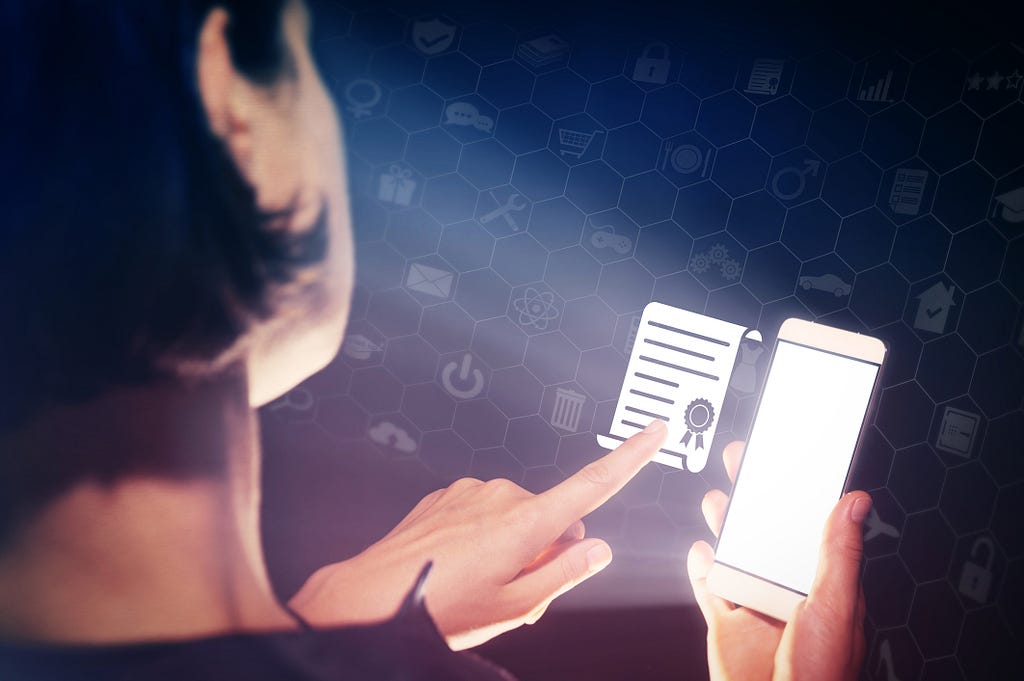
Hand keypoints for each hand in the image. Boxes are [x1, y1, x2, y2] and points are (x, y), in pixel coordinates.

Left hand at [289, 420, 668, 649]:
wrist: (371, 597)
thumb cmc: (440, 608)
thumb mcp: (514, 607)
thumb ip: (564, 575)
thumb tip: (598, 550)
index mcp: (526, 523)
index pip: (593, 485)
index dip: (630, 458)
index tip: (654, 432)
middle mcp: (501, 496)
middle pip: (551, 519)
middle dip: (546, 550)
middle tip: (516, 591)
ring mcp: (471, 491)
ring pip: (515, 517)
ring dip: (512, 546)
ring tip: (480, 583)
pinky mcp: (448, 494)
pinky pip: (482, 513)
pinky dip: (482, 537)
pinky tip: (458, 566)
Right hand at [686, 441, 870, 680]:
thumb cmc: (821, 676)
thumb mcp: (834, 606)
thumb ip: (837, 553)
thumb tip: (854, 503)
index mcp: (820, 586)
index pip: (810, 529)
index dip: (799, 494)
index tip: (790, 460)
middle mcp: (788, 595)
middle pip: (767, 536)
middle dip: (755, 498)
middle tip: (744, 461)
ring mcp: (756, 610)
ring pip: (736, 557)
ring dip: (726, 527)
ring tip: (719, 499)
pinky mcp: (727, 627)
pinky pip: (710, 591)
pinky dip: (700, 569)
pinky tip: (699, 550)